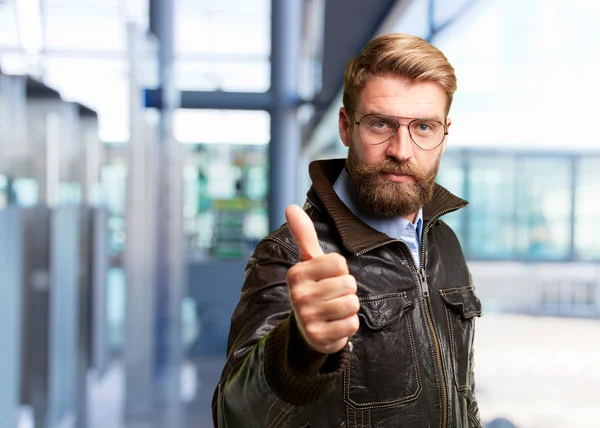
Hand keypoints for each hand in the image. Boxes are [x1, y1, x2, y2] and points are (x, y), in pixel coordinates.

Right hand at [285, 205, 359, 354]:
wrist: (307, 329)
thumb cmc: (313, 287)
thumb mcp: (308, 262)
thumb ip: (304, 235)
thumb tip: (290, 207)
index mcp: (296, 273)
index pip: (339, 263)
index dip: (339, 271)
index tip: (327, 278)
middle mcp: (298, 295)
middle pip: (349, 283)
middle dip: (346, 290)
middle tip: (331, 297)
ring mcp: (307, 317)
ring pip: (352, 304)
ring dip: (348, 308)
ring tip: (334, 310)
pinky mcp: (318, 337)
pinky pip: (352, 324)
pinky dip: (348, 325)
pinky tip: (335, 325)